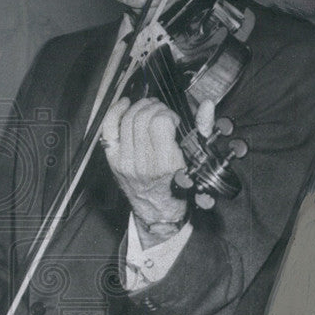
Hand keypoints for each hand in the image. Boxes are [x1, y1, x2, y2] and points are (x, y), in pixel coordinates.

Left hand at [99, 95, 214, 233]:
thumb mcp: (197, 160)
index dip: (168, 114)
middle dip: (154, 108)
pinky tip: (125, 105)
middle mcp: (143, 164)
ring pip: (127, 120)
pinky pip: (108, 129)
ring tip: (149, 109)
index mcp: (166, 164)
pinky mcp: (114, 161)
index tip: (173, 120)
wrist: (158, 209)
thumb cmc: (179, 185)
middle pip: (142, 118)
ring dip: (140, 107)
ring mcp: (125, 162)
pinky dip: (115, 112)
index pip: (160, 122)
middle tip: (161, 113)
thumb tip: (206, 105)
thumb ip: (203, 129)